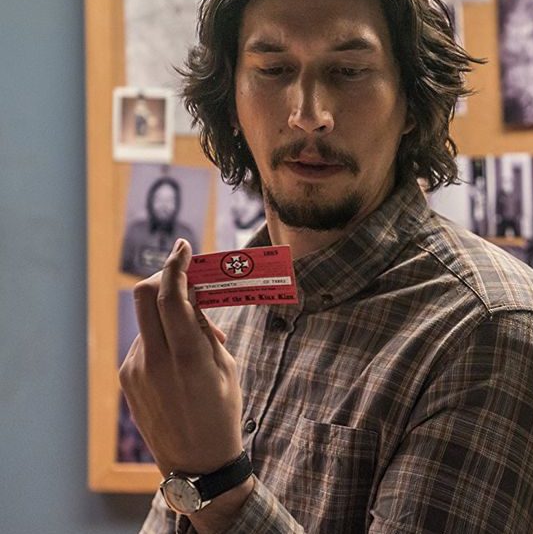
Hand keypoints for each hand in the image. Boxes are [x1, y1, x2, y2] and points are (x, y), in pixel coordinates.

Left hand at [119, 239, 243, 478]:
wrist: (197, 462)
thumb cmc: (223, 413)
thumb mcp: (226, 369)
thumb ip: (207, 332)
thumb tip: (195, 300)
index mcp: (187, 357)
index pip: (172, 297)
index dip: (177, 266)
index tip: (185, 248)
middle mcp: (155, 360)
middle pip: (145, 297)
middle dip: (162, 278)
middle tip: (185, 277)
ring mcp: (137, 370)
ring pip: (147, 320)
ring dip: (169, 314)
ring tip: (197, 336)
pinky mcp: (128, 379)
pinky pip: (144, 343)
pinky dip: (162, 338)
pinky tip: (181, 358)